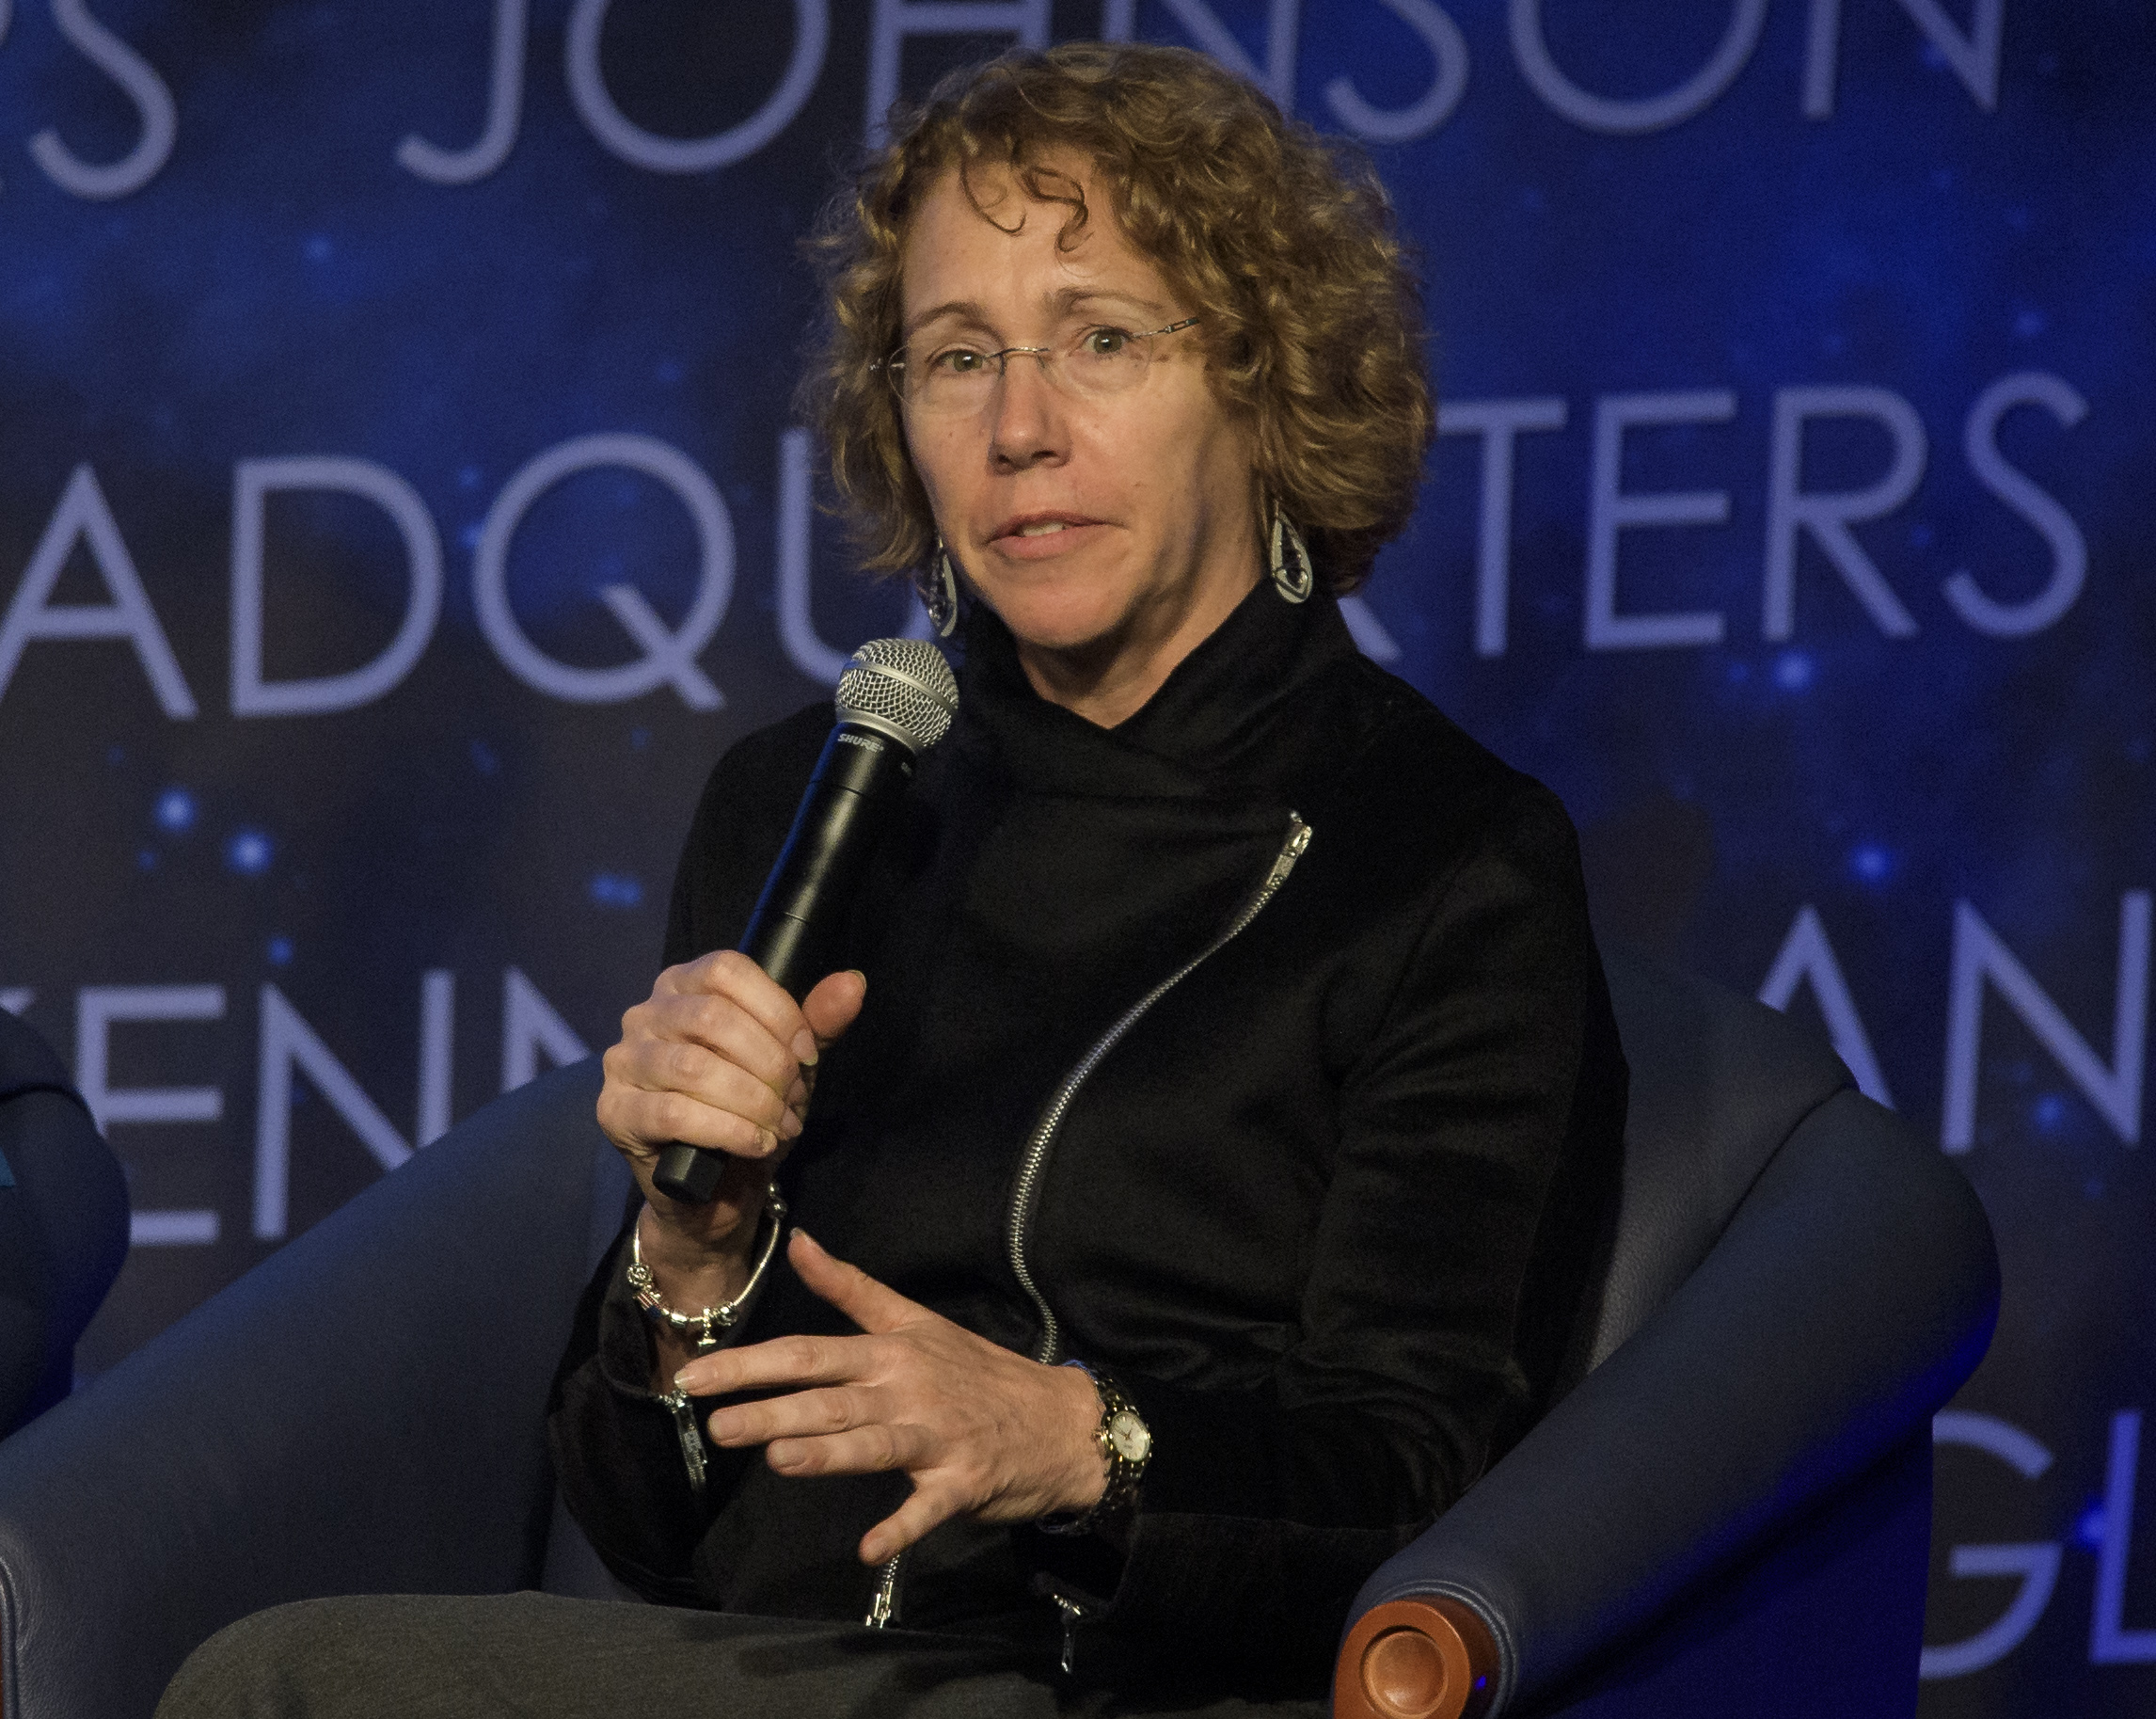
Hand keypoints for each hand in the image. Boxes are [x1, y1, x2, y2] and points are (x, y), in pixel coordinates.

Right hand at [598, 952, 865, 1264]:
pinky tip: (756, 1143)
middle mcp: (644, 1015)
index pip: (728, 971)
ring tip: (778, 1126)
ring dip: (752, 1101)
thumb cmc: (748, 1114)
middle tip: (793, 1100)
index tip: (807, 1057)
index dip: (778, 1012)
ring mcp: (623, 1063)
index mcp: (683, 986)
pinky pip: (675, 1113)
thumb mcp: (789, 1065)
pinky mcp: (615, 1113)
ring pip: (693, 1067)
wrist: (714, 1192)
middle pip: (712, 1018)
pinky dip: (729, 1129)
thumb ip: (816, 1023)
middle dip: (769, 1063)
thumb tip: (852, 984)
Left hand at [673, 1229, 1107, 1565]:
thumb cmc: (976, 1369)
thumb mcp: (914, 1318)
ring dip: (829, 1454)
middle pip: (832, 1401)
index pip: (810, 1352)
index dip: (752, 1364)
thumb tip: (797, 1242)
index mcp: (890, 1350)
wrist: (1058, 1419)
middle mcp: (908, 1389)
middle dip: (773, 1412)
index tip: (696, 1378)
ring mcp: (937, 1436)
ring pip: (873, 1445)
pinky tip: (869, 1550)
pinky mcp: (963, 1482)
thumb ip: (849, 1287)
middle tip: (717, 1426)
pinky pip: (928, 1507)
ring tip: (778, 1460)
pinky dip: (902, 1528)